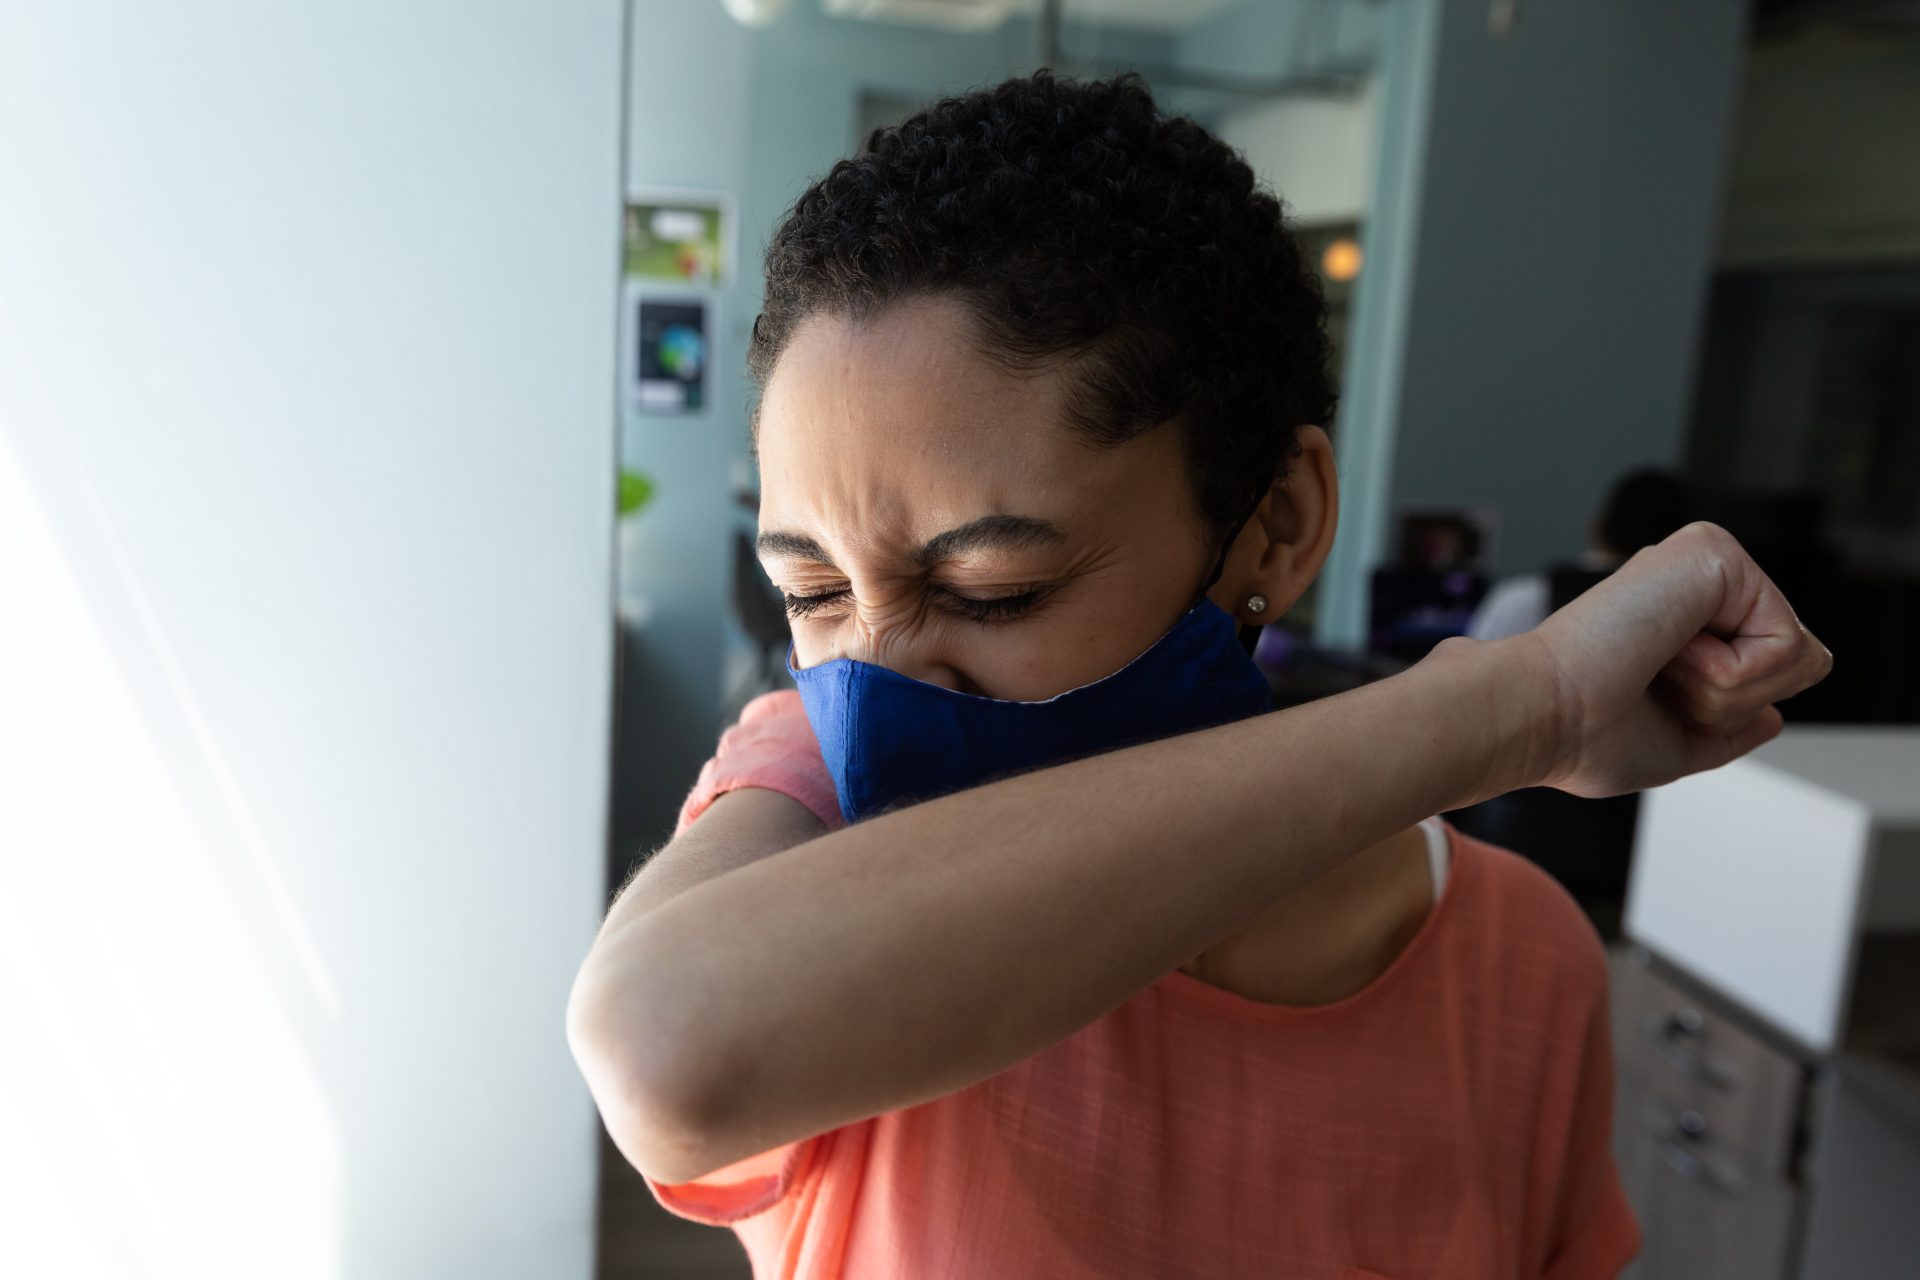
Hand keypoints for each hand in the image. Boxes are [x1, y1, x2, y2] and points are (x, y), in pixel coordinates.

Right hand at [1510, 521, 1832, 798]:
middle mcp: (1693, 589)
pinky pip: (1785, 641)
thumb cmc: (1582, 736)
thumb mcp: (1673, 747)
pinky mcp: (1712, 551)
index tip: (1648, 705)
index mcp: (1678, 627)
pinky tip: (1668, 654)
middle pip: (1801, 665)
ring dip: (1728, 692)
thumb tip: (1774, 718)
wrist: (1540, 716)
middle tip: (1658, 689)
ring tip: (1658, 670)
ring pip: (1799, 655)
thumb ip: (1727, 733)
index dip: (1729, 712)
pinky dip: (1730, 674)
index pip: (1771, 672)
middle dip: (1737, 705)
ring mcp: (1703, 565)